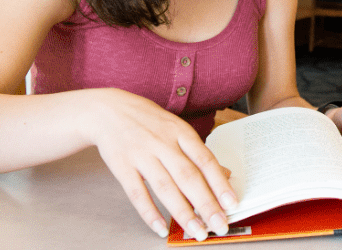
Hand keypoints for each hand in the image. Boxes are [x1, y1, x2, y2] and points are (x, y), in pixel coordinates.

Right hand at [85, 89, 237, 240]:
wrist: (109, 111)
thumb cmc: (150, 122)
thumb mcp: (178, 130)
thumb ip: (199, 153)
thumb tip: (225, 175)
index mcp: (181, 133)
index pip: (205, 160)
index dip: (219, 183)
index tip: (232, 203)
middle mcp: (163, 143)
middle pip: (188, 177)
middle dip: (206, 204)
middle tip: (220, 225)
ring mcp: (141, 155)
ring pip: (165, 188)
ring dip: (183, 213)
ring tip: (197, 231)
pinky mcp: (122, 167)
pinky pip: (137, 193)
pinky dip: (149, 212)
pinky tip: (161, 228)